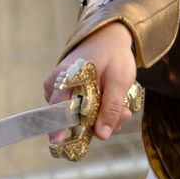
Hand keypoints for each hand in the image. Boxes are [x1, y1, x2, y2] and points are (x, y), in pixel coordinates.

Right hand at [43, 22, 136, 141]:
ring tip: (123, 108)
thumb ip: (110, 107)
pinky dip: (98, 113)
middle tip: (123, 114)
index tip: (61, 142)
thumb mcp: (119, 79)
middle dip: (98, 124)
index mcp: (65, 78)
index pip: (56, 109)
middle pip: (70, 119)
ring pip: (78, 118)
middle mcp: (56, 87)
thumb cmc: (113, 54)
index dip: (59, 128)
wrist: (109, 37)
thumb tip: (101, 135)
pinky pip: (80, 112)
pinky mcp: (67, 96)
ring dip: (102, 118)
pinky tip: (114, 106)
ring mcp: (60, 93)